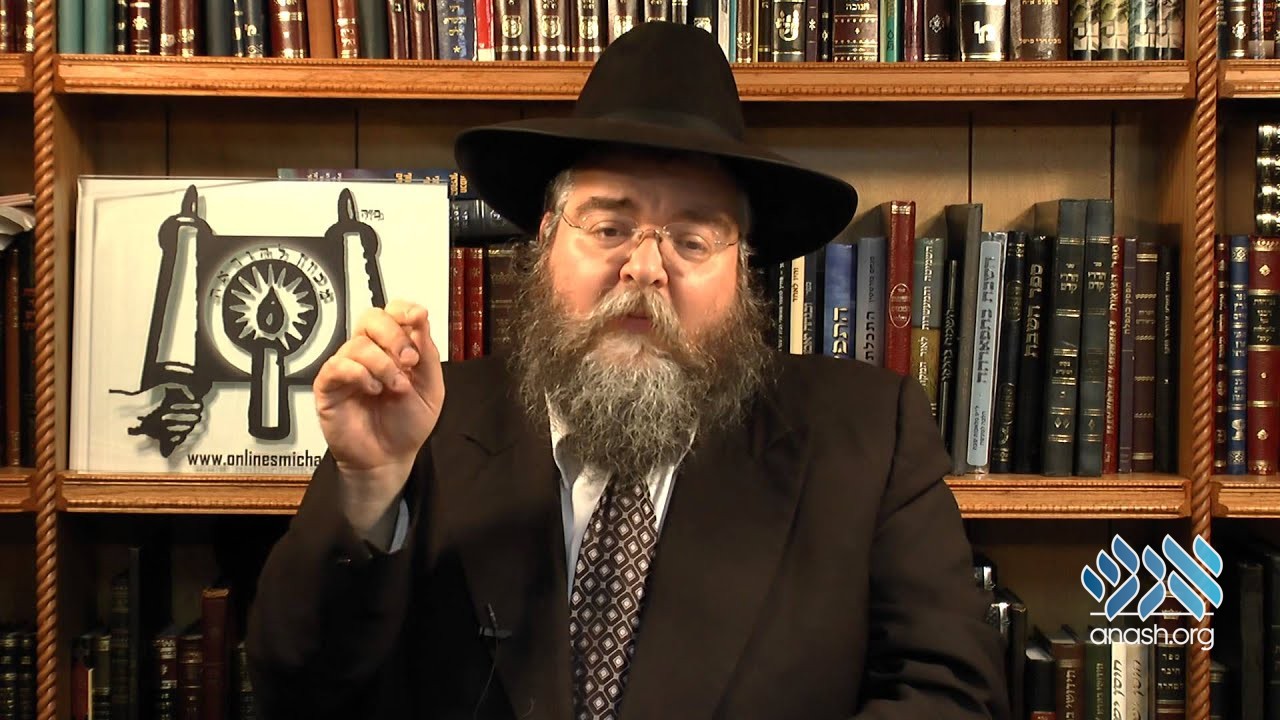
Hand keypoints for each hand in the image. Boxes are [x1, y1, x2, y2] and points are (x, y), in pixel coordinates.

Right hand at [313, 300, 443, 532]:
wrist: (390, 458)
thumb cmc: (407, 424)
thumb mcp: (431, 389)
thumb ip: (428, 354)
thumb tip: (421, 318)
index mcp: (393, 348)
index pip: (392, 312)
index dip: (404, 309)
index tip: (418, 318)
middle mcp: (368, 352)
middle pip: (371, 317)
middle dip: (394, 334)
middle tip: (409, 360)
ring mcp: (347, 367)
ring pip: (358, 343)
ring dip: (383, 364)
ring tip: (395, 388)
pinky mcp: (328, 385)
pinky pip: (339, 365)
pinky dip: (360, 374)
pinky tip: (373, 390)